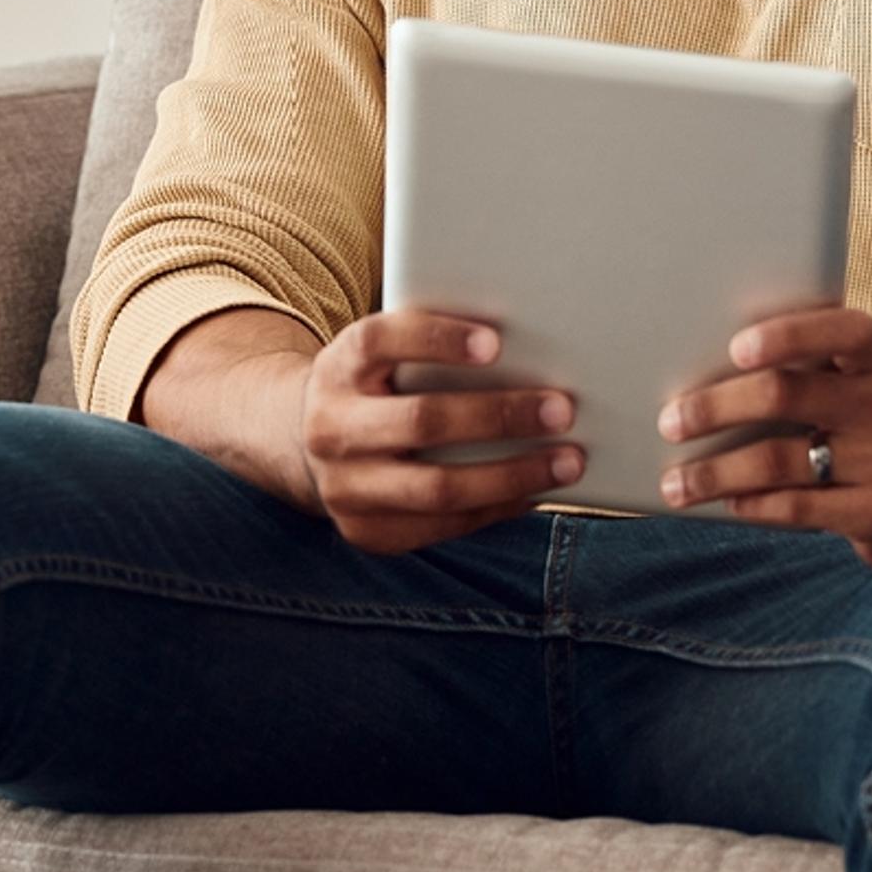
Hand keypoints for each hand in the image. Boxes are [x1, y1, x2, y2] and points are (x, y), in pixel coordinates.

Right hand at [291, 310, 582, 555]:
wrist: (302, 444)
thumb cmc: (374, 384)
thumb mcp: (382, 355)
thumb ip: (430, 349)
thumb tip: (528, 353)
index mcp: (339, 366)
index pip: (379, 341)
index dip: (436, 339)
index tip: (495, 342)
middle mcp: (332, 427)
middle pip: (421, 420)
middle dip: (499, 416)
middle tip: (563, 409)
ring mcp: (344, 488)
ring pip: (439, 488)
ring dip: (514, 476)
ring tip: (569, 462)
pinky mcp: (365, 532)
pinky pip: (443, 526)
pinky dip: (497, 508)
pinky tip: (535, 491)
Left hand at [653, 306, 871, 570]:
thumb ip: (824, 359)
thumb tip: (714, 353)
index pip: (845, 330)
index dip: (789, 335)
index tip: (736, 347)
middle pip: (789, 397)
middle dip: (717, 407)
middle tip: (670, 419)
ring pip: (780, 462)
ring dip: (715, 472)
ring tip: (675, 481)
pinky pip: (798, 509)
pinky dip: (753, 505)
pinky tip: (727, 503)